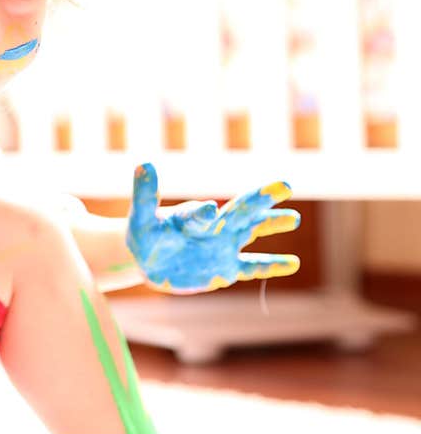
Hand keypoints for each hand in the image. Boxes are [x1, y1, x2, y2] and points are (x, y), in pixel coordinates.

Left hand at [126, 163, 300, 293]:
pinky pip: (252, 268)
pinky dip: (271, 266)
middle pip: (241, 210)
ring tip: (293, 218)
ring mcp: (222, 247)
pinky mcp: (225, 270)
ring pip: (252, 232)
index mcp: (192, 216)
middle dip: (261, 200)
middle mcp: (213, 227)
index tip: (207, 210)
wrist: (147, 259)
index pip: (201, 214)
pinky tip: (292, 263)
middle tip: (285, 186)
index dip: (202, 213)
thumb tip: (144, 164)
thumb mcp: (141, 218)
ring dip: (271, 225)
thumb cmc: (143, 235)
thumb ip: (144, 194)